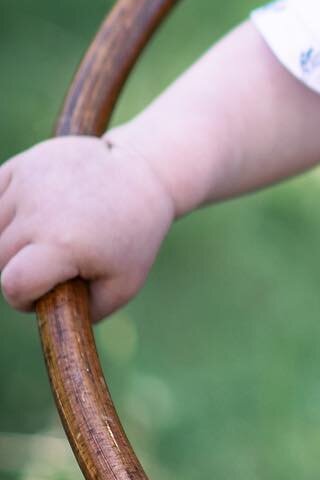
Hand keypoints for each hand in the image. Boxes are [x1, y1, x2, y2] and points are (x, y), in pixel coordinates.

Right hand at [0, 134, 176, 322]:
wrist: (145, 175)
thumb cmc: (133, 236)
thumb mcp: (122, 286)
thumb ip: (80, 314)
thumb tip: (40, 315)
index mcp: (66, 244)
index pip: (14, 284)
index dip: (23, 296)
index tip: (44, 290)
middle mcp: (41, 211)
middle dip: (20, 267)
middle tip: (56, 258)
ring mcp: (29, 183)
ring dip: (11, 239)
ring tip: (48, 233)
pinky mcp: (23, 165)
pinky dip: (4, 212)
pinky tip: (32, 213)